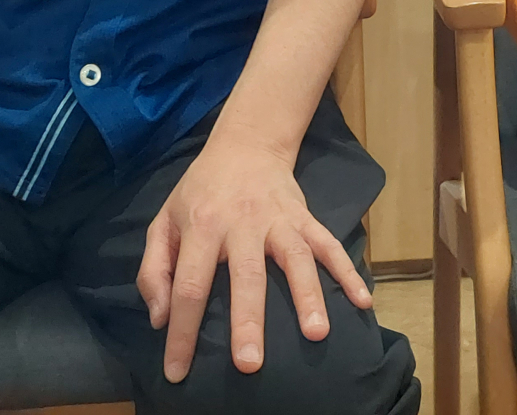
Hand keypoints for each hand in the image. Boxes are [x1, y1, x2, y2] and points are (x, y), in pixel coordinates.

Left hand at [136, 136, 371, 382]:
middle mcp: (242, 223)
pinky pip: (329, 244)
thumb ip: (153, 270)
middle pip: (247, 275)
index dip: (182, 331)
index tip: (178, 372)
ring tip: (316, 334)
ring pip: (296, 258)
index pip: (189, 285)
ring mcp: (279, 219)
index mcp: (202, 226)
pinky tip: (363, 301)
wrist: (246, 144)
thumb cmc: (200, 192)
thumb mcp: (163, 221)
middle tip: (250, 365)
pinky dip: (347, 271)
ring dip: (307, 296)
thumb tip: (161, 320)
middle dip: (249, 321)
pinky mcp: (305, 217)